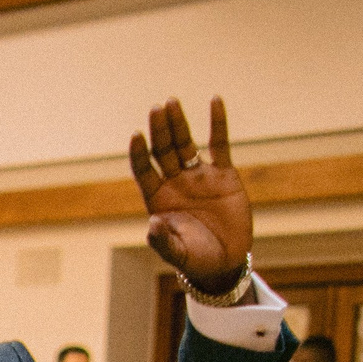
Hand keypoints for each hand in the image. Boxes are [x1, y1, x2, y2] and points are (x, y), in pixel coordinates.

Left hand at [130, 97, 251, 294]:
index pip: (144, 170)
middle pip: (163, 151)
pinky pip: (220, 143)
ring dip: (178, 123)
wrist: (226, 261)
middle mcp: (174, 183)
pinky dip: (217, 122)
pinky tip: (214, 100)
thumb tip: (152, 223)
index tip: (136, 135)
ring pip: (185, 143)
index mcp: (158, 199)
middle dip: (159, 130)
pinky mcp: (223, 173)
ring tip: (171, 102)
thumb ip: (163, 240)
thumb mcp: (177, 253)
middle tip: (156, 108)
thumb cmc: (196, 259)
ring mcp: (198, 176)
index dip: (139, 153)